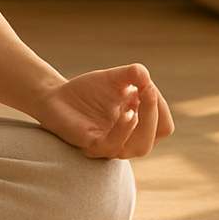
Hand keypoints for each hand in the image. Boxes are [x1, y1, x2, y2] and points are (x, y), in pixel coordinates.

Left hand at [33, 63, 173, 158]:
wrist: (55, 97)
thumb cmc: (88, 91)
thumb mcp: (113, 78)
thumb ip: (131, 75)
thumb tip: (144, 73)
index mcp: (140, 126)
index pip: (163, 124)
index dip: (159, 104)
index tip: (145, 83)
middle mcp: (129, 140)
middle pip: (157, 134)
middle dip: (154, 111)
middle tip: (146, 88)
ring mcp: (112, 145)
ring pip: (140, 146)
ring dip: (144, 123)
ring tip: (139, 100)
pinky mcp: (92, 146)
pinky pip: (112, 145)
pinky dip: (123, 130)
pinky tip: (127, 115)